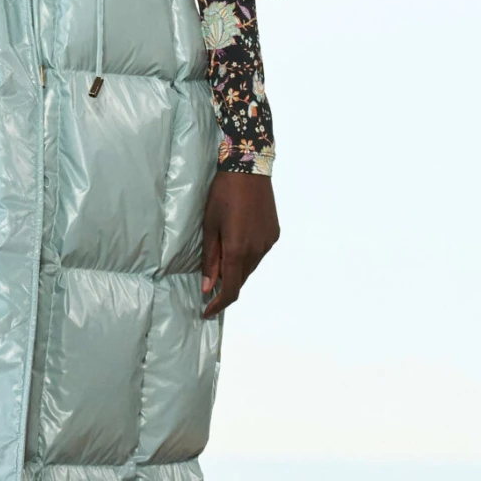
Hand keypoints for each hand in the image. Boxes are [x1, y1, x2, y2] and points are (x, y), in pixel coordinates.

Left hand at [200, 172, 278, 317]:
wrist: (249, 169)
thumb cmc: (222, 195)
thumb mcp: (209, 226)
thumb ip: (210, 259)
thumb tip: (207, 286)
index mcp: (238, 250)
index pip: (230, 289)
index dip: (218, 304)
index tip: (207, 311)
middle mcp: (257, 250)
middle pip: (240, 279)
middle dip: (225, 285)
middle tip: (209, 283)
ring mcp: (268, 243)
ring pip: (250, 267)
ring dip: (237, 269)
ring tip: (222, 256)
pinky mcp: (273, 234)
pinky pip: (259, 253)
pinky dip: (247, 255)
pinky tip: (238, 241)